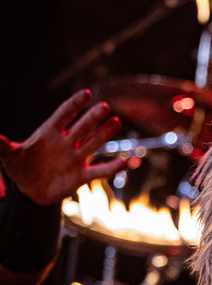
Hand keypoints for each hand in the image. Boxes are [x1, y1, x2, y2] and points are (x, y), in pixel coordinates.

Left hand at [0, 89, 126, 204]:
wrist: (30, 191)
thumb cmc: (20, 168)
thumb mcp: (9, 157)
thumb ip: (4, 146)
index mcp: (49, 133)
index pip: (64, 115)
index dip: (74, 105)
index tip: (86, 94)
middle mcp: (66, 142)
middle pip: (82, 126)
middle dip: (92, 118)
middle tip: (104, 107)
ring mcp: (76, 158)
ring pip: (93, 143)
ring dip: (104, 134)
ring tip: (116, 122)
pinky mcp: (81, 175)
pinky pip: (99, 171)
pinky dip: (112, 167)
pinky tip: (126, 162)